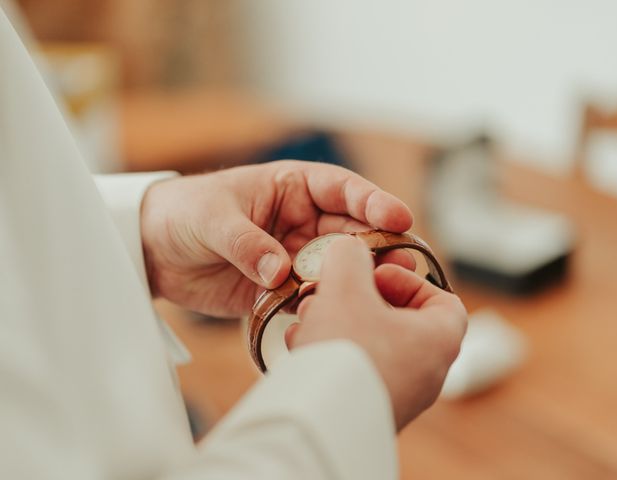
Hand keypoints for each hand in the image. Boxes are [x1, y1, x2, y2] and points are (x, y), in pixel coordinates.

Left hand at [140, 160, 413, 316]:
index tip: (397, 216)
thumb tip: (279, 271)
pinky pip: (311, 296)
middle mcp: (301, 221)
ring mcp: (295, 256)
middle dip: (378, 245)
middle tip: (402, 263)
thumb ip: (246, 243)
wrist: (152, 250)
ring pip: (337, 267)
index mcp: (291, 188)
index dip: (373, 201)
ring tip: (382, 291)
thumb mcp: (212, 218)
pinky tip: (337, 315)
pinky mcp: (282, 288)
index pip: (341, 189)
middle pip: (351, 231)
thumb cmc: (182, 213)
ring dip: (358, 279)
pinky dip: (324, 305)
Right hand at [286, 236, 466, 429]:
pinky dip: (332, 353)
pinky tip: (304, 347)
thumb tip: (348, 249)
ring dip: (340, 323)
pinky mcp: (368, 408)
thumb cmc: (347, 355)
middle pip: (400, 320)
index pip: (443, 299)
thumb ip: (350, 257)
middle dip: (360, 299)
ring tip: (311, 317)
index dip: (410, 280)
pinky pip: (354, 370)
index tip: (376, 275)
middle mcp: (426, 372)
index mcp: (438, 340)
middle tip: (335, 292)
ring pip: (372, 344)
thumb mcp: (346, 287)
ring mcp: (398, 394)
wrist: (320, 421)